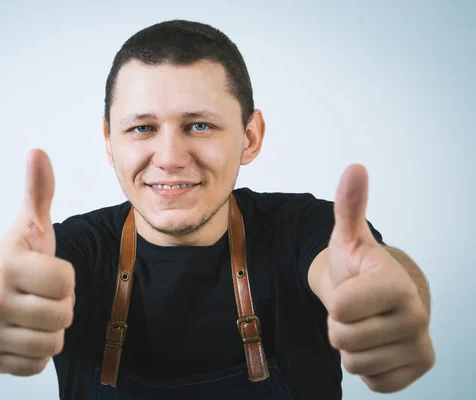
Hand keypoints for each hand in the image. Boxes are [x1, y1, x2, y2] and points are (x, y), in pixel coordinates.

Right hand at [0, 149, 74, 375]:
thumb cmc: (17, 262)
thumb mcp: (30, 228)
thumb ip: (38, 192)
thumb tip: (38, 152)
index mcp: (6, 266)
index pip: (66, 282)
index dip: (64, 279)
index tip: (46, 273)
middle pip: (63, 315)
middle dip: (60, 307)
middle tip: (39, 296)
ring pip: (54, 343)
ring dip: (51, 330)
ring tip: (33, 314)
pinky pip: (39, 364)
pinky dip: (36, 352)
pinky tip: (22, 333)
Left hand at [325, 164, 434, 392]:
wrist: (377, 300)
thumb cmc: (357, 269)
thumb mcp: (349, 238)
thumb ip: (350, 206)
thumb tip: (355, 168)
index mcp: (397, 284)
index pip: (341, 309)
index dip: (335, 301)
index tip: (351, 288)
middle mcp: (417, 317)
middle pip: (343, 338)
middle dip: (339, 325)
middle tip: (355, 309)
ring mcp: (419, 347)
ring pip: (354, 363)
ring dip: (350, 346)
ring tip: (364, 324)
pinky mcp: (415, 371)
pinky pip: (370, 382)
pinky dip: (366, 366)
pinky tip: (376, 344)